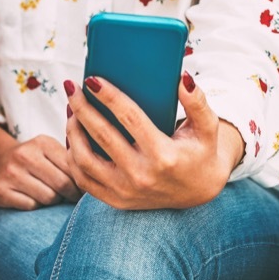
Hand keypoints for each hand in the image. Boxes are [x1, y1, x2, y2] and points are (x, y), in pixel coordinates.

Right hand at [0, 125, 80, 209]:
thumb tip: (97, 179)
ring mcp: (10, 173)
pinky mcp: (0, 191)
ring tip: (50, 194)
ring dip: (53, 200)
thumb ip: (71, 159)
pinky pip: (31, 206)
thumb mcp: (50, 150)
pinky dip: (36, 206)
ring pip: (48, 198)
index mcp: (42, 142)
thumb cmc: (34, 158)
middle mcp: (24, 155)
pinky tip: (33, 198)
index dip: (81, 182)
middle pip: (62, 185)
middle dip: (70, 194)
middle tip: (71, 196)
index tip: (83, 188)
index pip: (72, 168)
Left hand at [64, 73, 243, 209]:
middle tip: (72, 88)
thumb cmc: (201, 152)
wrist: (199, 192)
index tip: (92, 79)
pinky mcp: (116, 200)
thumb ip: (197, 102)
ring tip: (71, 110)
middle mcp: (142, 176)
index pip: (130, 119)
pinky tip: (73, 136)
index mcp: (164, 156)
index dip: (109, 97)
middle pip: (102, 136)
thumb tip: (182, 78)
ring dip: (73, 132)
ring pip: (84, 160)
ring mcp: (126, 191)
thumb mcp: (207, 127)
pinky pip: (83, 179)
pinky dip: (72, 157)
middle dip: (82, 108)